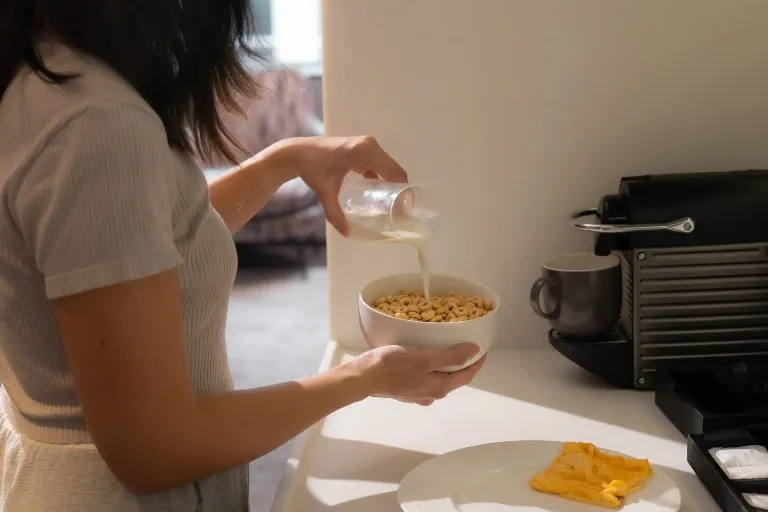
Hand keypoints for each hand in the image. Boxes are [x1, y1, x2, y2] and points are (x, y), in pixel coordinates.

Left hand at [278, 135, 407, 235]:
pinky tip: (379, 192)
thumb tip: (347, 234)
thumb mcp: (326, 194)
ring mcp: (366, 144)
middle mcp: (369, 144)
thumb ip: (336, 214)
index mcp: (365, 152)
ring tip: (392, 204)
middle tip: (400, 210)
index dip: (402, 191)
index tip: (404, 209)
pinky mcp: (361, 147)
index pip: (394, 172)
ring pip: (387, 166)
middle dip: (399, 189)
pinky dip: (381, 176)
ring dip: (391, 183)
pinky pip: (378, 163)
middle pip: (394, 169)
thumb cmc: (312, 170)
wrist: (297, 153)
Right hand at [343, 343, 486, 405]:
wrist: (362, 378)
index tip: (483, 349)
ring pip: (438, 378)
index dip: (476, 362)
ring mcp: (417, 394)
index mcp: (439, 388)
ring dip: (445, 365)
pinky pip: (425, 378)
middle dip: (461, 363)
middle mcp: (431, 394)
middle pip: (453, 378)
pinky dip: (431, 367)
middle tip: (465, 344)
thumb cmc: (393, 366)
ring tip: (446, 348)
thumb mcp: (424, 357)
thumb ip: (450, 356)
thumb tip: (474, 352)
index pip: (466, 376)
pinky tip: (425, 358)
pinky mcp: (405, 390)